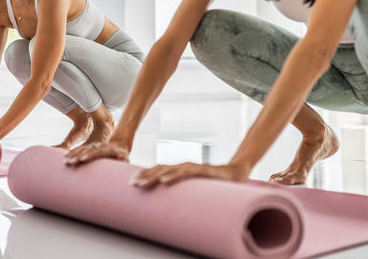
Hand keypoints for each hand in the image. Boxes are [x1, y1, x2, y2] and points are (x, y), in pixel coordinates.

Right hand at [64, 141, 129, 165]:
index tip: (83, 159)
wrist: (118, 140)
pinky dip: (72, 152)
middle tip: (69, 163)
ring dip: (73, 155)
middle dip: (77, 157)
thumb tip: (123, 158)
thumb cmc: (122, 152)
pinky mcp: (89, 146)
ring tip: (65, 161)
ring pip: (81, 149)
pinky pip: (79, 149)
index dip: (90, 155)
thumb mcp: (125, 154)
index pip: (97, 152)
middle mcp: (98, 147)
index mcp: (106, 149)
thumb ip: (124, 157)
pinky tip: (65, 156)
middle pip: (86, 151)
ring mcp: (93, 146)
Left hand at [130, 162, 250, 187]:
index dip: (145, 174)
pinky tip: (164, 181)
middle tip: (132, 184)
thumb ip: (184, 190)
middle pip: (160, 169)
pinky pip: (185, 173)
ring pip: (169, 170)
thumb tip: (171, 200)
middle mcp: (184, 165)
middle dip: (144, 176)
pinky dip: (173, 176)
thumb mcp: (195, 187)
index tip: (132, 182)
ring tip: (142, 184)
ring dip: (154, 176)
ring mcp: (192, 167)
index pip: (159, 170)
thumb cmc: (214, 183)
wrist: (235, 174)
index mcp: (180, 169)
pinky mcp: (202, 171)